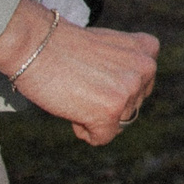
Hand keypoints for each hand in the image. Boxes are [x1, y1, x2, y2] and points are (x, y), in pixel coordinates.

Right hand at [0, 0, 159, 144]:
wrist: (36, 45)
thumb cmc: (65, 46)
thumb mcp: (110, 47)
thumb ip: (127, 67)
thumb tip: (126, 95)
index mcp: (148, 50)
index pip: (140, 87)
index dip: (113, 87)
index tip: (93, 73)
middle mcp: (146, 69)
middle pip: (130, 107)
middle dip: (105, 103)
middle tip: (81, 83)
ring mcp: (130, 90)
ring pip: (117, 123)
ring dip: (94, 116)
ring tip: (75, 92)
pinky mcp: (111, 111)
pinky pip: (101, 138)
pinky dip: (84, 131)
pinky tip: (72, 109)